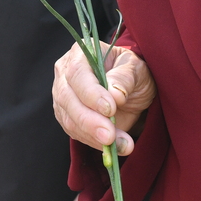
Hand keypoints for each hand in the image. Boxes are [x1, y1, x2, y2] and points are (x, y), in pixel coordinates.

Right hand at [53, 41, 155, 155]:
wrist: (131, 90)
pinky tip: (113, 146)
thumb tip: (114, 94)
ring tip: (121, 144)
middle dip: (89, 120)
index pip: (77, 73)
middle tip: (110, 136)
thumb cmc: (132, 73)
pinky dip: (94, 142)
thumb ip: (125, 78)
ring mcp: (63, 97)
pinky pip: (75, 133)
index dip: (91, 93)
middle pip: (67, 98)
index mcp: (81, 54)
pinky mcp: (67, 117)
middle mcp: (65, 74)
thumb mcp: (137, 69)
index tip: (110, 109)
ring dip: (94, 136)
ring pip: (69, 119)